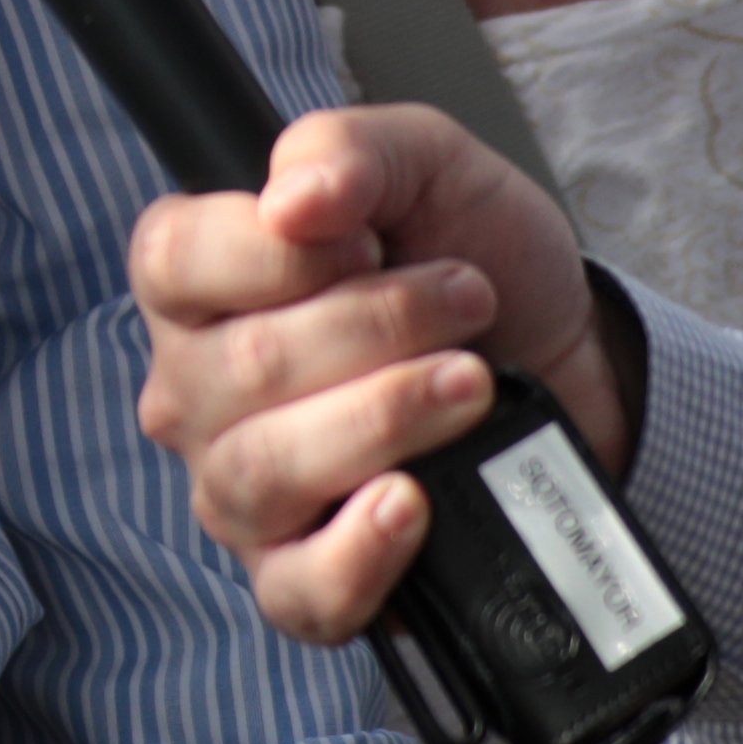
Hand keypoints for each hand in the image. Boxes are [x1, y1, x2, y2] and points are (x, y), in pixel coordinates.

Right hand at [134, 104, 623, 643]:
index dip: (284, 253)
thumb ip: (350, 152)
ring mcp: (238, 493)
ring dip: (387, 418)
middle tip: (467, 301)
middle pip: (243, 368)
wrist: (567, 360)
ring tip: (471, 385)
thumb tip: (291, 201)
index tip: (376, 238)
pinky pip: (295, 591)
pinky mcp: (299, 579)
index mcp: (196, 284)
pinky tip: (412, 501)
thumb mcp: (428, 166)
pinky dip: (359, 552)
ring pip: (265, 471)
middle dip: (380, 327)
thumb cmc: (474, 258)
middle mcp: (194, 393)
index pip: (176, 262)